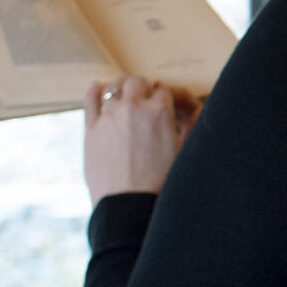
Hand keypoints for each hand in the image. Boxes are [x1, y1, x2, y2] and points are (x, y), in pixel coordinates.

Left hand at [83, 75, 197, 201]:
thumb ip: (191, 125)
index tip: (169, 106)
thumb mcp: (184, 151)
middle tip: (148, 100)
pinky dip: (96, 90)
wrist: (129, 205)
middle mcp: (133, 108)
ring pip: (115, 86)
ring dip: (123, 88)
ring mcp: (109, 116)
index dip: (170, 98)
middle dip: (145, 88)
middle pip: (138, 81)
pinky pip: (90, 98)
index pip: (165, 90)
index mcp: (160, 112)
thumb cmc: (161, 183)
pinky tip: (100, 90)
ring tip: (126, 96)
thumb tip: (195, 108)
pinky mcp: (91, 128)